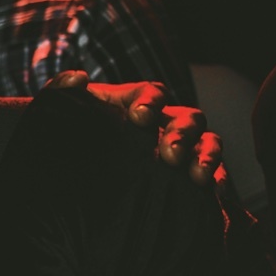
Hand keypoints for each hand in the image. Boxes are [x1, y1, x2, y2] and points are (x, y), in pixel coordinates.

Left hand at [43, 70, 226, 188]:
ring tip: (197, 177)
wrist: (72, 171)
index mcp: (136, 104)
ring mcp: (180, 148)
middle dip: (182, 134)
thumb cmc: (70, 137)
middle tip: (170, 154)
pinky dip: (217, 182)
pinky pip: (212, 175)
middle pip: (187, 119)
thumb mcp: (59, 115)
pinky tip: (214, 196)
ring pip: (206, 143)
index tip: (139, 115)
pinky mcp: (188, 175)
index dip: (150, 101)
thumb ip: (61, 92)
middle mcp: (164, 123)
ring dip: (206, 157)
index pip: (152, 94)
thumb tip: (77, 78)